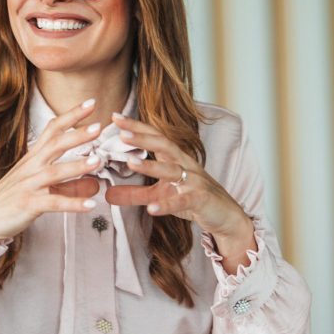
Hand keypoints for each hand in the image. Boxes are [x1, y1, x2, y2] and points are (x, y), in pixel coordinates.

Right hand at [0, 98, 108, 249]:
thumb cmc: (10, 202)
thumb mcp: (41, 189)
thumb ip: (69, 185)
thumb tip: (95, 183)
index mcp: (33, 158)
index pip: (52, 130)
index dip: (71, 116)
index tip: (90, 103)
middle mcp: (30, 167)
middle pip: (55, 144)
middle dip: (77, 134)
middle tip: (98, 126)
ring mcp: (28, 185)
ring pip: (55, 172)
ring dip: (77, 166)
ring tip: (98, 161)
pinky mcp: (27, 204)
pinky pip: (53, 203)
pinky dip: (73, 203)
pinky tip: (90, 204)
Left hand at [105, 113, 256, 273]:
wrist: (225, 216)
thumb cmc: (193, 199)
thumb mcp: (161, 195)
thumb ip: (134, 194)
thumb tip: (107, 194)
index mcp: (175, 158)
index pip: (154, 137)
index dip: (136, 127)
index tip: (115, 117)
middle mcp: (185, 164)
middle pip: (163, 145)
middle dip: (142, 137)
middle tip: (121, 132)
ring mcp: (194, 181)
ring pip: (172, 170)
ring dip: (151, 167)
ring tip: (130, 163)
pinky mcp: (201, 200)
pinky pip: (183, 201)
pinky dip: (167, 204)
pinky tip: (152, 209)